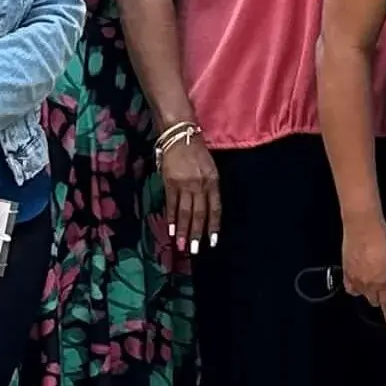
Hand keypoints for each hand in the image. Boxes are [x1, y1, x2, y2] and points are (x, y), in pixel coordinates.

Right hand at [156, 129, 221, 256]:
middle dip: (197, 233)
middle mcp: (200, 184)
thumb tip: (206, 212)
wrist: (179, 135)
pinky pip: (171, 204)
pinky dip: (172, 218)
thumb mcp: (210, 169)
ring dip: (183, 231)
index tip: (212, 242)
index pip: (215, 208)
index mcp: (213, 181)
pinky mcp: (170, 182)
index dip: (213, 226)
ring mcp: (184, 184)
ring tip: (182, 246)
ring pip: (185, 212)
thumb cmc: (196, 152)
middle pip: (199, 213)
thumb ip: (209, 188)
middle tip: (195, 250)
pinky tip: (171, 230)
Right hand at [341, 213, 385, 328]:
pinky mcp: (346, 270)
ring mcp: (356, 278)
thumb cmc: (382, 236)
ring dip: (368, 293)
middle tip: (384, 294)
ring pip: (362, 295)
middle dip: (380, 300)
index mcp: (384, 282)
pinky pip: (350, 287)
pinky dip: (355, 287)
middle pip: (375, 301)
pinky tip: (358, 282)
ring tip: (371, 286)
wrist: (362, 224)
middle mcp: (369, 284)